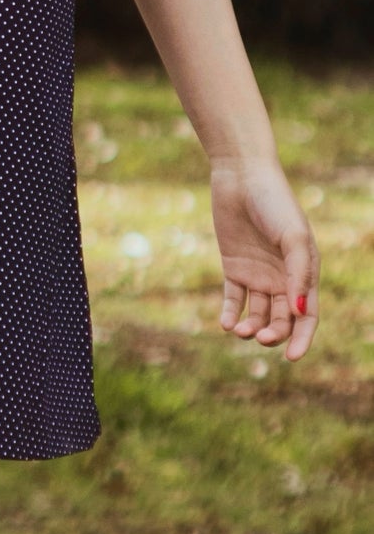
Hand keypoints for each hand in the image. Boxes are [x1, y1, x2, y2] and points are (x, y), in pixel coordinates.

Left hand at [211, 159, 318, 360]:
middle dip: (273, 334)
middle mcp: (282, 278)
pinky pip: (233, 298)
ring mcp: (258, 273)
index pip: (308, 316)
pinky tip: (226, 323)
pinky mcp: (234, 267)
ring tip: (239, 330)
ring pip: (257, 313)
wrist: (242, 176)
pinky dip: (230, 313)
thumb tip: (299, 313)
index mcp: (304, 273)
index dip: (302, 339)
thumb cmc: (274, 203)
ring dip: (250, 327)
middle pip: (281, 319)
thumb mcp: (292, 236)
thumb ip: (298, 274)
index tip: (291, 357)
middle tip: (259, 337)